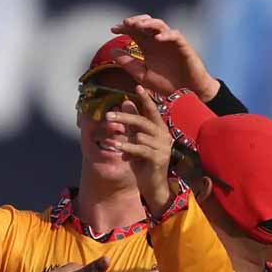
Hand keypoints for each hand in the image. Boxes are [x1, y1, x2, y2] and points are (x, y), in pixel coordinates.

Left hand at [108, 85, 174, 215]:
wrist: (153, 185)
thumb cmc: (143, 161)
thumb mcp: (136, 140)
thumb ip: (132, 124)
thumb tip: (126, 101)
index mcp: (159, 129)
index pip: (152, 110)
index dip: (146, 99)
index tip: (138, 86)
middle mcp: (164, 135)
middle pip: (143, 121)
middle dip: (125, 117)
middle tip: (107, 115)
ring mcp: (163, 147)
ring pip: (140, 136)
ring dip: (122, 137)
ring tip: (109, 141)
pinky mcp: (158, 158)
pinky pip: (140, 149)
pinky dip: (126, 147)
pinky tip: (115, 147)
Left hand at [111, 15, 219, 100]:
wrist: (186, 93)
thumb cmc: (166, 83)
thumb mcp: (142, 75)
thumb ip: (128, 63)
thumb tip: (112, 51)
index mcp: (147, 46)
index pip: (134, 32)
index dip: (124, 28)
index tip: (113, 29)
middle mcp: (158, 41)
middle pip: (146, 24)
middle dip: (136, 21)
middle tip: (125, 23)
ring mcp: (170, 42)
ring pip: (160, 25)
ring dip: (149, 24)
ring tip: (138, 26)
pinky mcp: (183, 46)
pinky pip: (175, 36)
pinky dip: (166, 35)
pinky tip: (157, 38)